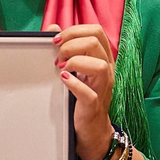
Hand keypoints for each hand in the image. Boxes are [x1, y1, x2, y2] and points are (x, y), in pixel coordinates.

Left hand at [47, 23, 114, 159]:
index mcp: (103, 59)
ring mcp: (103, 89)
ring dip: (75, 61)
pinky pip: (88, 93)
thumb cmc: (82, 98)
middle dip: (71, 44)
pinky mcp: (93, 106)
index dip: (74, 30)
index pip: (96, 31)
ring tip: (61, 68)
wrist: (92, 131)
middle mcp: (107, 71)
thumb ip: (66, 48)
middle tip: (57, 57)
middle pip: (96, 42)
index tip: (56, 40)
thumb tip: (53, 28)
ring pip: (100, 65)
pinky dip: (74, 84)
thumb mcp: (76, 69)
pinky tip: (63, 80)